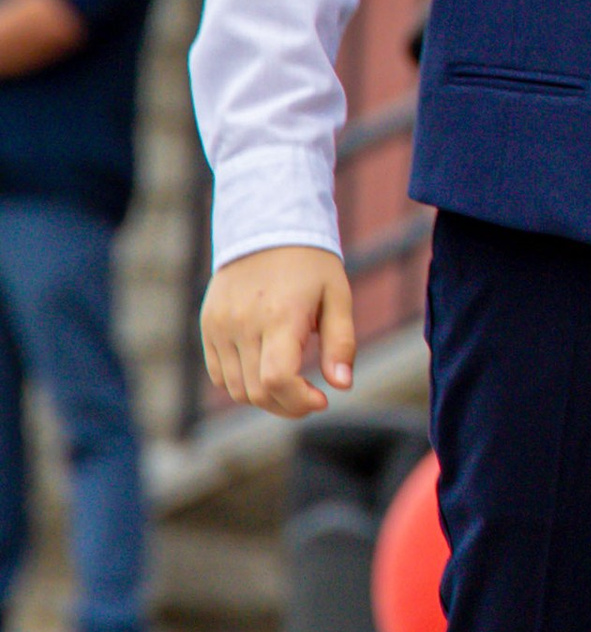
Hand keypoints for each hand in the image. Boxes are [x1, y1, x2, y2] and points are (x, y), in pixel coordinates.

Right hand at [201, 246, 354, 418]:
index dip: (299, 401)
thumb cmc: (310, 265)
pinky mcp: (208, 326)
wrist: (267, 227)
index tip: (321, 399)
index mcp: (280, 316)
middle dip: (288, 405)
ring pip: (235, 390)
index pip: (277, 379)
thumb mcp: (337, 297)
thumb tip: (342, 385)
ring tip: (289, 384)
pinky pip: (218, 374)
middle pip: (257, 392)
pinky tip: (263, 371)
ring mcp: (220, 326)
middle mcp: (243, 323)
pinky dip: (240, 384)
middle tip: (310, 397)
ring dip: (264, 398)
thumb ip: (341, 343)